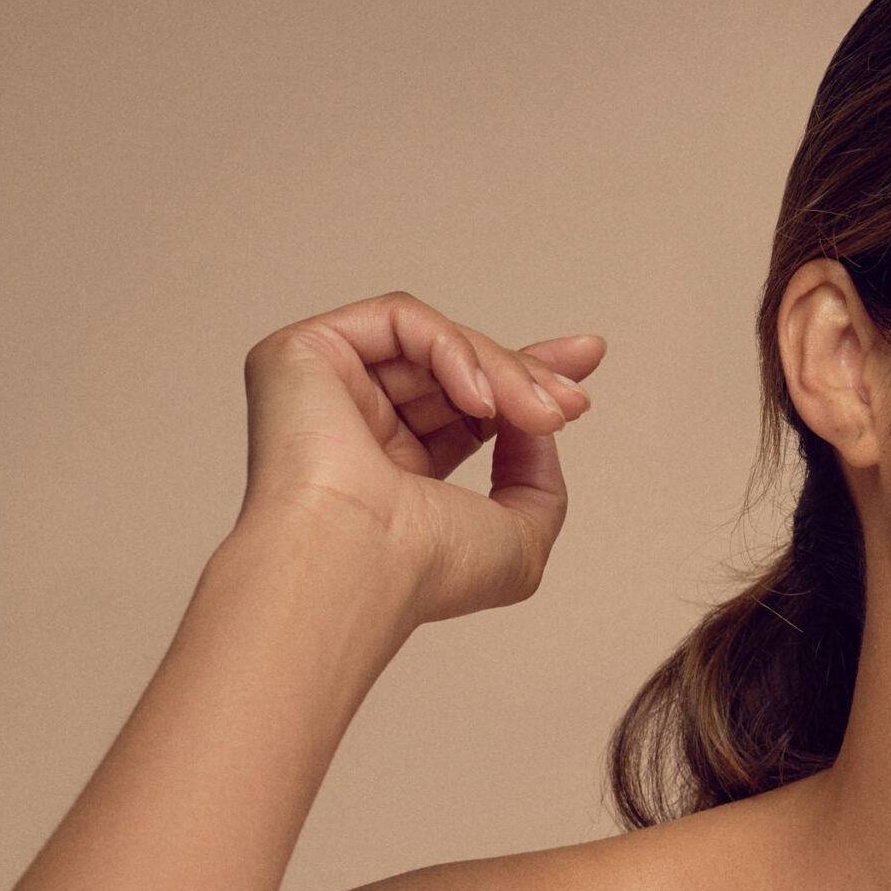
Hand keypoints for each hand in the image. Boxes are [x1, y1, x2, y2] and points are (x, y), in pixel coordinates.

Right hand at [236, 291, 603, 624]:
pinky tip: (479, 400)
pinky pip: (399, 318)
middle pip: (455, 363)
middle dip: (527, 369)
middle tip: (573, 402)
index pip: (464, 399)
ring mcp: (327, 386)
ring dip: (503, 371)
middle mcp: (358, 424)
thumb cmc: (426, 571)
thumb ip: (539, 480)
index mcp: (397, 467)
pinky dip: (453, 349)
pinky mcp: (302, 353)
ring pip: (436, 341)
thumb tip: (538, 421)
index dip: (525, 372)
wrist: (360, 565)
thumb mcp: (520, 536)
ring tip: (540, 414)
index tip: (587, 360)